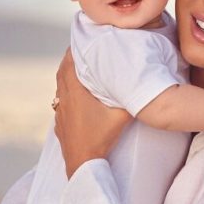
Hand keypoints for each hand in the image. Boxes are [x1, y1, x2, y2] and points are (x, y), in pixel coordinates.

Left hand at [54, 49, 132, 177]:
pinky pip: (60, 100)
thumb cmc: (100, 139)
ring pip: (59, 86)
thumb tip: (145, 84)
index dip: (76, 48)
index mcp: (75, 91)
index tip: (84, 39)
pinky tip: (76, 95)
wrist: (82, 164)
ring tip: (81, 68)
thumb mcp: (120, 117)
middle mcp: (63, 98)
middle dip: (72, 58)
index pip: (70, 62)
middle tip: (84, 49)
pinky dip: (66, 92)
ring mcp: (59, 111)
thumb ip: (131, 99)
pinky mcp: (59, 123)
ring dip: (68, 75)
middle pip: (63, 70)